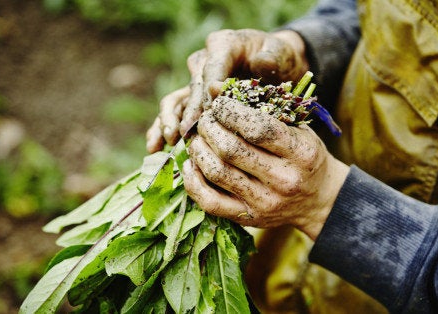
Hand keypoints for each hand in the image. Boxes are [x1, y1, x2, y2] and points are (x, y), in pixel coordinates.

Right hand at [146, 29, 308, 152]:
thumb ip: (271, 57)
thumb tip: (260, 64)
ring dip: (168, 121)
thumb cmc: (278, 57)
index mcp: (222, 45)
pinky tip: (157, 147)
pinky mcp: (194, 98)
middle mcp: (204, 61)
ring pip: (177, 100)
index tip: (212, 109)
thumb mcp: (280, 52)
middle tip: (187, 132)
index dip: (210, 88)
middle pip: (192, 87)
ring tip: (168, 141)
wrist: (277, 65)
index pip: (212, 67)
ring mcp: (197, 81)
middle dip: (189, 111)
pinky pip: (175, 113)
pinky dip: (163, 128)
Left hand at [182, 97, 348, 239]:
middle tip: (206, 120)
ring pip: (217, 172)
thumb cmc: (304, 155)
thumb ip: (260, 107)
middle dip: (210, 128)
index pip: (258, 129)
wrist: (319, 199)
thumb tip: (214, 88)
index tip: (220, 104)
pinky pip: (210, 202)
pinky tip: (190, 164)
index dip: (230, 111)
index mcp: (300, 153)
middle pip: (231, 150)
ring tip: (197, 138)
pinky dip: (193, 181)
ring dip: (199, 150)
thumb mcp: (296, 127)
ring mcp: (265, 202)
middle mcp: (283, 179)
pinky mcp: (249, 218)